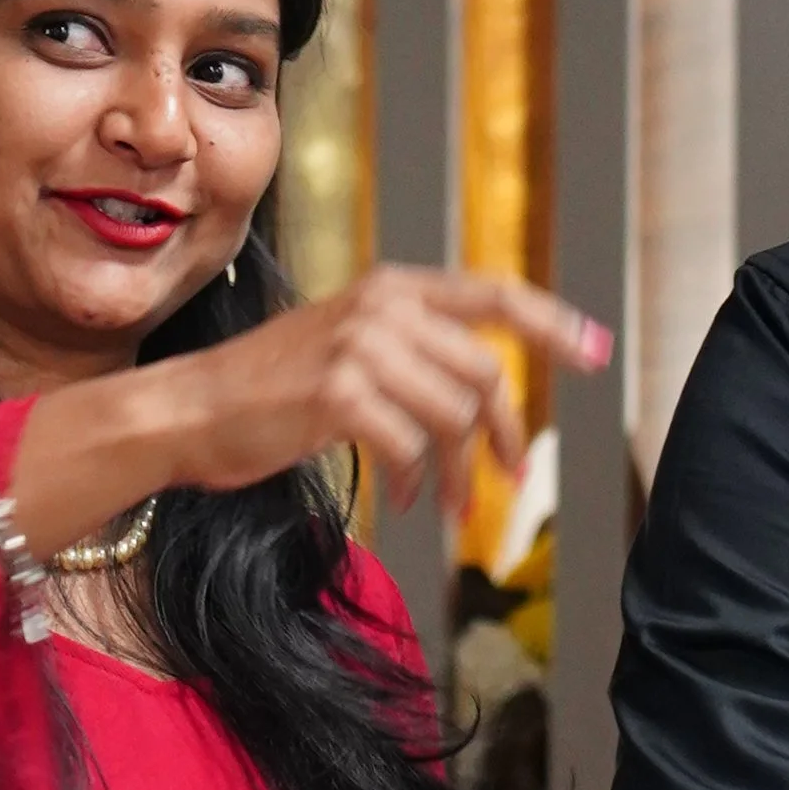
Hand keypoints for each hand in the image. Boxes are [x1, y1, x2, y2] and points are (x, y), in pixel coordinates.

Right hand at [170, 269, 610, 528]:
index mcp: (393, 287)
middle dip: (507, 432)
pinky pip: (411, 446)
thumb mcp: (349, 344)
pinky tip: (408, 498)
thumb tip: (486, 393)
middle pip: (485, 371)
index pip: (496, 295)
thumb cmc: (271, 388)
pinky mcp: (337, 392)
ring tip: (453, 503)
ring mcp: (359, 346)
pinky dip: (419, 481)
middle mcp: (382, 305)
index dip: (553, 324)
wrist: (192, 408)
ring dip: (463, 471)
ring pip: (454, 415)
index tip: (596, 352)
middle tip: (512, 477)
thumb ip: (413, 350)